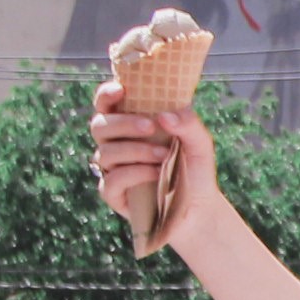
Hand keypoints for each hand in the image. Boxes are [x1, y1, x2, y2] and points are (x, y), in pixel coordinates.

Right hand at [90, 83, 220, 235]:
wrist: (200, 209)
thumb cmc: (195, 170)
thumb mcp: (200, 144)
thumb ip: (188, 124)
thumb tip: (164, 116)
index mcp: (131, 124)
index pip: (107, 104)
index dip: (107, 94)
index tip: (121, 89)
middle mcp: (117, 144)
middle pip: (99, 126)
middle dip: (124, 123)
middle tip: (151, 126)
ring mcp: (113, 170)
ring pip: (105, 153)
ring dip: (136, 151)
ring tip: (164, 156)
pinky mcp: (114, 194)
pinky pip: (111, 181)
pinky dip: (134, 174)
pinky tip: (156, 174)